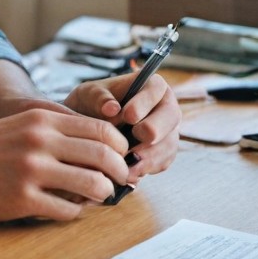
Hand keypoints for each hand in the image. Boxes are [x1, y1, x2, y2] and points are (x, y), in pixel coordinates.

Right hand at [0, 108, 130, 221]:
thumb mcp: (16, 127)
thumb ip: (53, 133)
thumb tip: (98, 148)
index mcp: (39, 119)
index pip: (101, 129)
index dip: (119, 147)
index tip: (119, 159)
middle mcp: (38, 141)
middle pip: (105, 156)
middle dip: (120, 173)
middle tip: (119, 183)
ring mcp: (30, 171)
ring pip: (93, 185)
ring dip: (102, 195)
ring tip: (96, 198)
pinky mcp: (21, 200)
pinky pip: (67, 211)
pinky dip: (73, 213)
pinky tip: (64, 209)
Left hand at [65, 71, 180, 183]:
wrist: (86, 129)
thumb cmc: (90, 105)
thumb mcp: (88, 95)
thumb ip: (99, 98)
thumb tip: (112, 108)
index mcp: (151, 86)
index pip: (157, 89)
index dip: (146, 103)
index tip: (128, 116)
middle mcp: (165, 108)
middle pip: (171, 118)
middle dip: (152, 131)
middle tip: (132, 140)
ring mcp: (167, 131)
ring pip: (168, 143)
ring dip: (148, 156)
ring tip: (126, 164)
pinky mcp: (163, 152)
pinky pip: (162, 162)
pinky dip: (146, 169)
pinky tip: (128, 173)